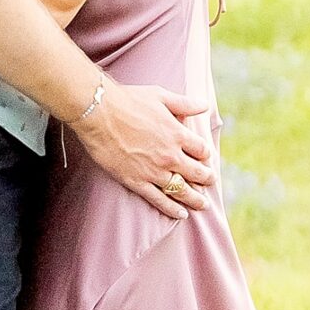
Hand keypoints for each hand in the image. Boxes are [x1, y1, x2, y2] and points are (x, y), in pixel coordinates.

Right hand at [72, 82, 214, 219]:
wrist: (99, 113)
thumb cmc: (128, 100)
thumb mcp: (161, 95)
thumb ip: (184, 103)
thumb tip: (204, 105)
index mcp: (177, 134)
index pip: (202, 150)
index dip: (206, 155)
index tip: (206, 158)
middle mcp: (170, 155)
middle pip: (196, 172)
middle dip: (206, 178)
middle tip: (210, 182)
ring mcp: (154, 171)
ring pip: (181, 190)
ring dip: (195, 199)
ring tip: (202, 205)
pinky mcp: (137, 181)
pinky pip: (159, 199)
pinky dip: (172, 208)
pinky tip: (181, 214)